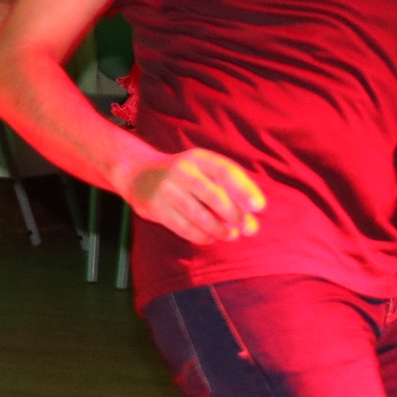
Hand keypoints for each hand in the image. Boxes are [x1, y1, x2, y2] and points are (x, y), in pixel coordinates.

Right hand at [121, 146, 265, 244]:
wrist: (137, 174)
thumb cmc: (182, 175)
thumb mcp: (201, 168)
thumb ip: (225, 186)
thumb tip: (251, 214)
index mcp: (199, 158)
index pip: (226, 171)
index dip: (244, 189)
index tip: (259, 207)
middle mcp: (182, 170)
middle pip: (213, 195)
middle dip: (234, 215)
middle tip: (249, 229)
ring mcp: (167, 189)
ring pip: (198, 214)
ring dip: (218, 229)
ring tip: (231, 236)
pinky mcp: (155, 207)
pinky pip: (182, 226)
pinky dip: (200, 236)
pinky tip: (211, 239)